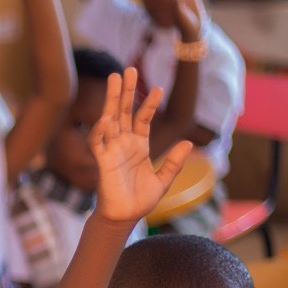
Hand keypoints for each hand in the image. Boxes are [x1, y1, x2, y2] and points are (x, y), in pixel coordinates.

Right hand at [89, 69, 192, 223]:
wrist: (124, 218)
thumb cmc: (139, 201)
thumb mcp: (163, 181)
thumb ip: (174, 162)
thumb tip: (188, 143)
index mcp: (138, 146)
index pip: (143, 119)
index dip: (149, 104)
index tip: (157, 88)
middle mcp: (123, 144)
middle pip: (123, 112)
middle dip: (124, 91)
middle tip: (126, 69)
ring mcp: (112, 150)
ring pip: (109, 119)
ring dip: (111, 99)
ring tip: (114, 78)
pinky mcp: (102, 161)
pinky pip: (99, 142)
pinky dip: (100, 130)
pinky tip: (106, 118)